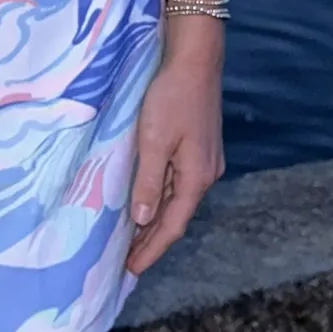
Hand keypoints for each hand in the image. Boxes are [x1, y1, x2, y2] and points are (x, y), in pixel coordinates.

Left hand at [127, 36, 224, 275]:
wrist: (195, 60)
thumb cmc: (172, 97)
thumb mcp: (153, 142)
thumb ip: (148, 183)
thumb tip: (142, 220)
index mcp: (196, 178)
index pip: (171, 227)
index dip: (151, 250)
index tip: (131, 270)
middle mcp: (205, 175)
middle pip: (176, 218)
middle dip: (152, 242)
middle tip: (127, 263)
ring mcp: (204, 162)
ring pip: (176, 202)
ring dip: (155, 221)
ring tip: (131, 240)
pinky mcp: (199, 149)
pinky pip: (177, 185)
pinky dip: (160, 200)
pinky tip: (146, 204)